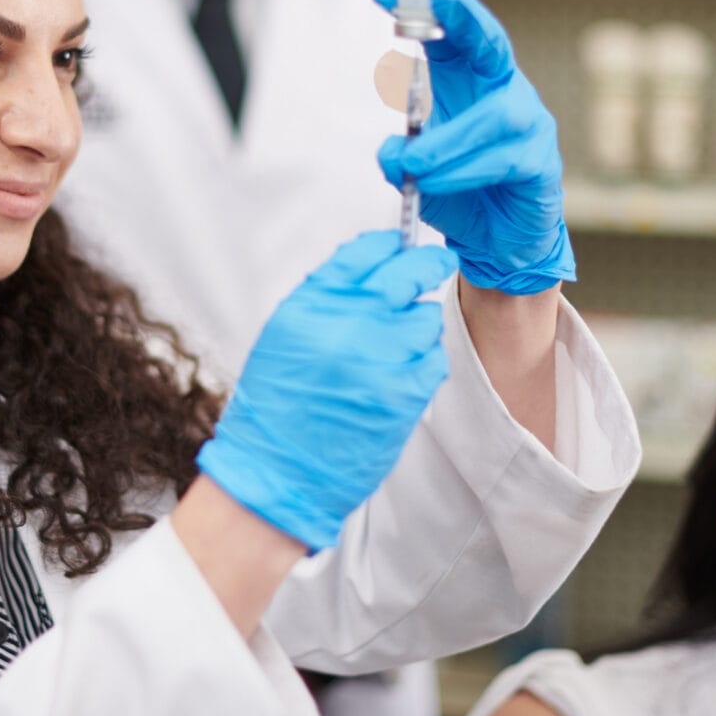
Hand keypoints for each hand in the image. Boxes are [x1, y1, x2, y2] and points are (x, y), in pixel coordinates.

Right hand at [195, 231, 456, 550]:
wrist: (277, 472)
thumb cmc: (278, 407)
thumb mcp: (286, 336)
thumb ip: (327, 299)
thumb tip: (372, 269)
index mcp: (310, 305)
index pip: (364, 252)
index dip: (390, 243)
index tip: (401, 244)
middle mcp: (346, 324)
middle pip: (407, 273)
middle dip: (427, 265)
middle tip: (438, 263)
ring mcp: (379, 358)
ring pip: (427, 320)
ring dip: (419, 329)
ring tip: (397, 351)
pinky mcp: (403, 394)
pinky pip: (434, 360)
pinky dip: (425, 364)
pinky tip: (402, 377)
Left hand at [373, 0, 574, 296]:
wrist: (495, 241)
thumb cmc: (458, 190)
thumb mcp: (414, 172)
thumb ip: (398, 157)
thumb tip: (392, 151)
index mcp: (468, 80)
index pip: (448, 33)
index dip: (421, 7)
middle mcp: (503, 89)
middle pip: (490, 41)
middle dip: (464, 13)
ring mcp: (529, 122)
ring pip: (492, 116)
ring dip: (445, 141)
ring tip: (413, 165)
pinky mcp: (542, 161)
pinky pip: (503, 158)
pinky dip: (463, 171)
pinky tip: (435, 182)